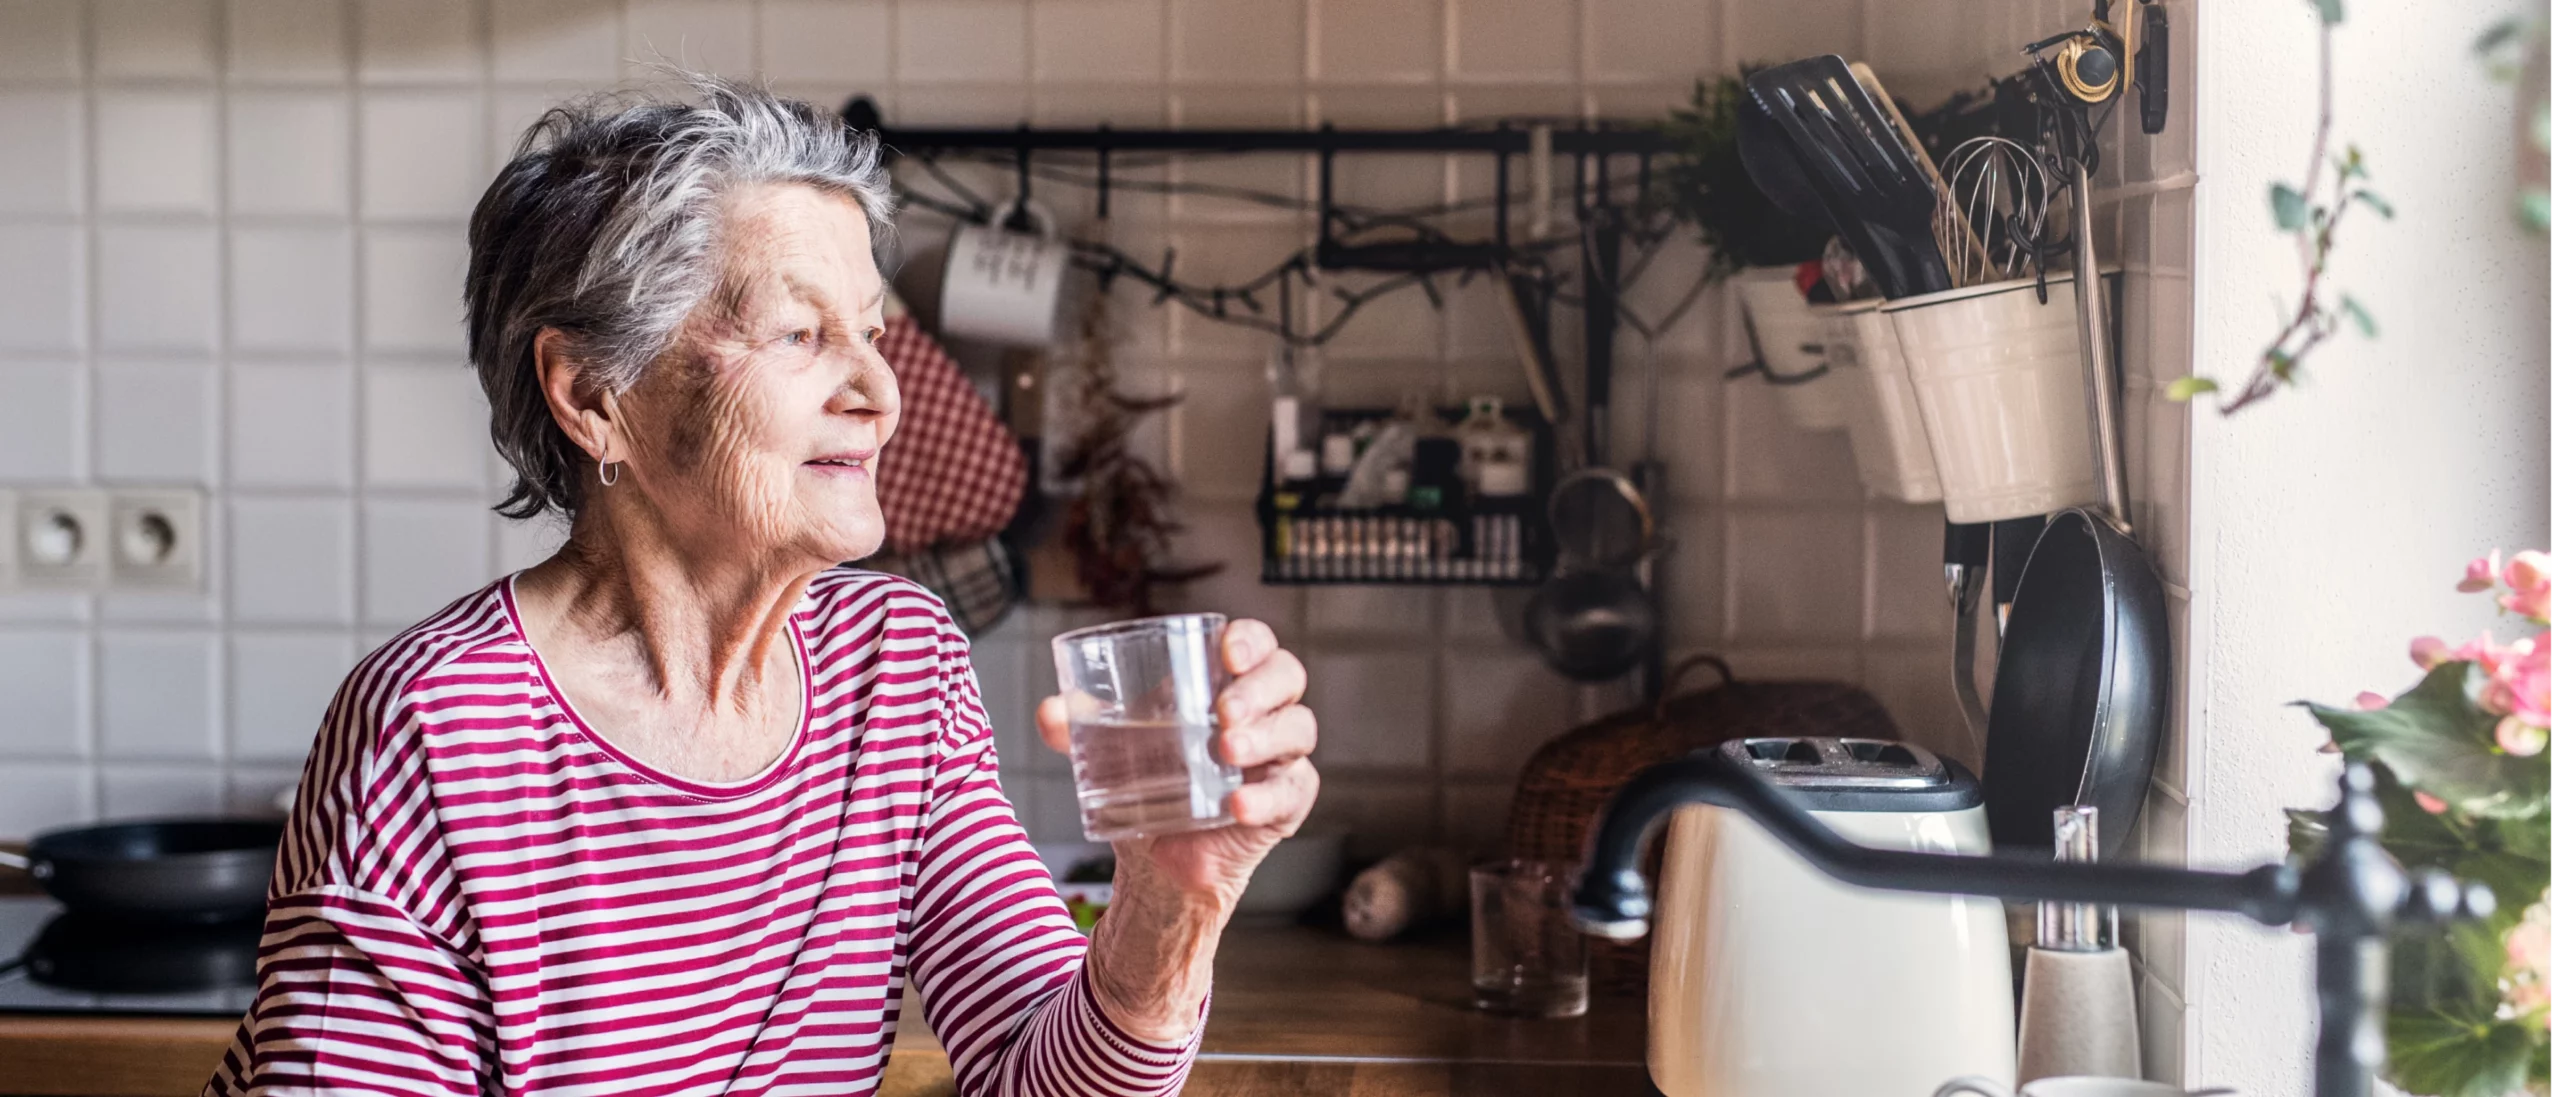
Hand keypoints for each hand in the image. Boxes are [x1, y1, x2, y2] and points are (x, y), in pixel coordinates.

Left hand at [1034, 618, 1320, 908]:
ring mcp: (1280, 756)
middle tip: (1223, 710)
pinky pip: (1290, 792)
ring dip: (1264, 736)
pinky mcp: (1286, 803)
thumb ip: (1080, 726)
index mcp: (1227, 682)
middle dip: (1259, 688)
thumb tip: (1050, 710)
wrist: (1157, 855)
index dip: (1251, 640)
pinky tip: (1238, 805)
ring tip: (1226, 750)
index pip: (1256, 644)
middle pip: (1287, 677)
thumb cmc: (1147, 782)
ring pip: (1298, 728)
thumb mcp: (1110, 748)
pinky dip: (1265, 797)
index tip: (1227, 651)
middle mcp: (1263, 712)